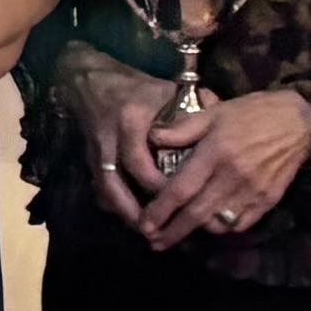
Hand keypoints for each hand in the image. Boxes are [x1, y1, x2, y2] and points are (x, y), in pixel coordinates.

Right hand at [62, 62, 175, 238]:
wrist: (88, 78)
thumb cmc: (133, 85)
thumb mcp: (164, 90)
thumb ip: (191, 109)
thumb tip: (221, 125)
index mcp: (130, 121)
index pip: (140, 163)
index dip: (158, 186)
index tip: (180, 201)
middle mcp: (109, 139)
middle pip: (115, 184)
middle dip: (134, 211)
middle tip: (157, 232)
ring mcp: (95, 151)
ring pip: (104, 190)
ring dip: (123, 213)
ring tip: (146, 233)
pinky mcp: (88, 158)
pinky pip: (99, 188)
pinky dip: (115, 205)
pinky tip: (132, 218)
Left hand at [136, 87, 310, 245]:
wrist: (299, 122)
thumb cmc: (251, 113)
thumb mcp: (214, 112)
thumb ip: (182, 129)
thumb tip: (153, 139)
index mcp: (216, 152)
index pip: (182, 189)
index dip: (160, 210)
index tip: (145, 224)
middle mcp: (233, 176)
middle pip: (197, 214)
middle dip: (173, 232)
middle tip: (154, 243)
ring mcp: (253, 191)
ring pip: (218, 223)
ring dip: (197, 231)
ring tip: (180, 231)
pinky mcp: (268, 200)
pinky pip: (241, 224)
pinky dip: (224, 227)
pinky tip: (211, 223)